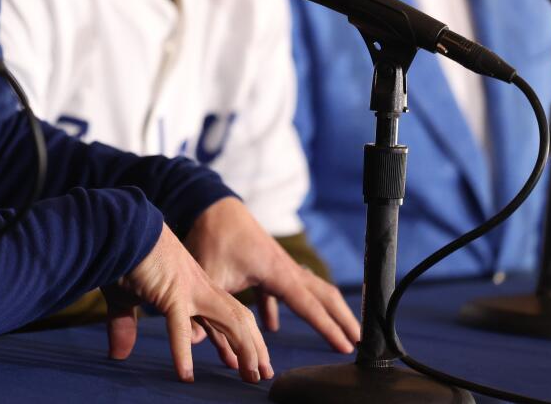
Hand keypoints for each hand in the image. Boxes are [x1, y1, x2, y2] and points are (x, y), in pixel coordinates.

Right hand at [102, 222, 273, 383]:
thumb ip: (126, 324)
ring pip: (228, 322)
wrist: (121, 225)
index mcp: (192, 287)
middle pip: (237, 319)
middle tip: (261, 377)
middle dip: (253, 348)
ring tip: (249, 376)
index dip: (235, 343)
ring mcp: (189, 289)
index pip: (222, 318)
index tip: (241, 366)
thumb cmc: (123, 256)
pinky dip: (183, 351)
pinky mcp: (171, 292)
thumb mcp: (126, 297)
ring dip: (242, 349)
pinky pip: (180, 326)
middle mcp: (198, 288)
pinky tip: (185, 374)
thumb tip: (117, 354)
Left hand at [184, 197, 360, 352]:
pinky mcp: (265, 262)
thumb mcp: (208, 274)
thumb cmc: (211, 236)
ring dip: (323, 311)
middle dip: (342, 318)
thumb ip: (205, 309)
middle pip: (323, 295)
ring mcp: (276, 264)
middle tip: (361, 342)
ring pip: (309, 289)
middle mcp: (284, 267)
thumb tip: (189, 342)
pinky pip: (282, 288)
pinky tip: (271, 325)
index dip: (329, 328)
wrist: (209, 203)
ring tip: (336, 332)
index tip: (348, 346)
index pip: (309, 306)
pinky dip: (285, 306)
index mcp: (277, 272)